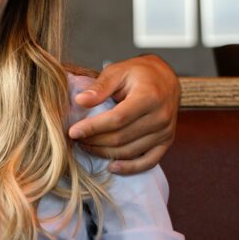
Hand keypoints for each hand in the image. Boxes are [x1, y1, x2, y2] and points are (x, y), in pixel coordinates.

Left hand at [68, 54, 179, 174]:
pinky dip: (129, 168)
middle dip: (94, 141)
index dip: (93, 127)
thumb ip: (100, 87)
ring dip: (104, 153)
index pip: (117, 119)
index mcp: (149, 97)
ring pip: (129, 151)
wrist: (165, 79)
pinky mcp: (166, 142)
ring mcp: (165, 132)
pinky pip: (148, 162)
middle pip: (121, 138)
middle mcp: (160, 116)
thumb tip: (80, 101)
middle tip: (75, 138)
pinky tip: (111, 167)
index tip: (73, 131)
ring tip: (86, 146)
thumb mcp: (117, 71)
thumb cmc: (138, 73)